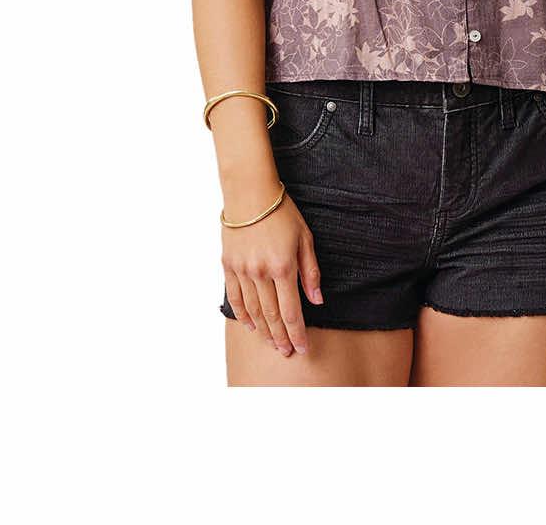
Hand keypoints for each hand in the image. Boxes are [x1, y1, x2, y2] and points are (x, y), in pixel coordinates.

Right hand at [221, 186, 323, 356]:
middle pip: (271, 316)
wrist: (249, 193)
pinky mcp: (228, 266)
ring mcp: (242, 270)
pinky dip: (243, 314)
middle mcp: (261, 273)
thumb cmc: (281, 212)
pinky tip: (250, 325)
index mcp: (283, 266)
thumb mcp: (305, 238)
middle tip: (287, 352)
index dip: (297, 333)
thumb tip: (317, 300)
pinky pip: (235, 297)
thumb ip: (310, 272)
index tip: (302, 348)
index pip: (291, 311)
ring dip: (263, 331)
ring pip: (253, 310)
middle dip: (281, 337)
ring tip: (272, 344)